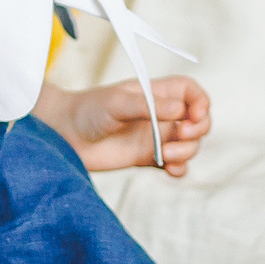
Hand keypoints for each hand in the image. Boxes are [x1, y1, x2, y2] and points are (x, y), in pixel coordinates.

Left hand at [34, 76, 211, 175]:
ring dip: (187, 151)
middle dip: (199, 129)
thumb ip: (147, 106)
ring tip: (166, 155)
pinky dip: (180, 169)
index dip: (201, 101)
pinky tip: (171, 170)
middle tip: (182, 135)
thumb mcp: (116, 102)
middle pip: (197, 120)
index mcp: (156, 94)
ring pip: (189, 145)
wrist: (64, 135)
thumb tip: (180, 111)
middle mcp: (160, 115)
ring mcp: (156, 137)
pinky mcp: (148, 158)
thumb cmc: (88, 110)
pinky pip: (175, 165)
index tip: (195, 114)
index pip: (191, 92)